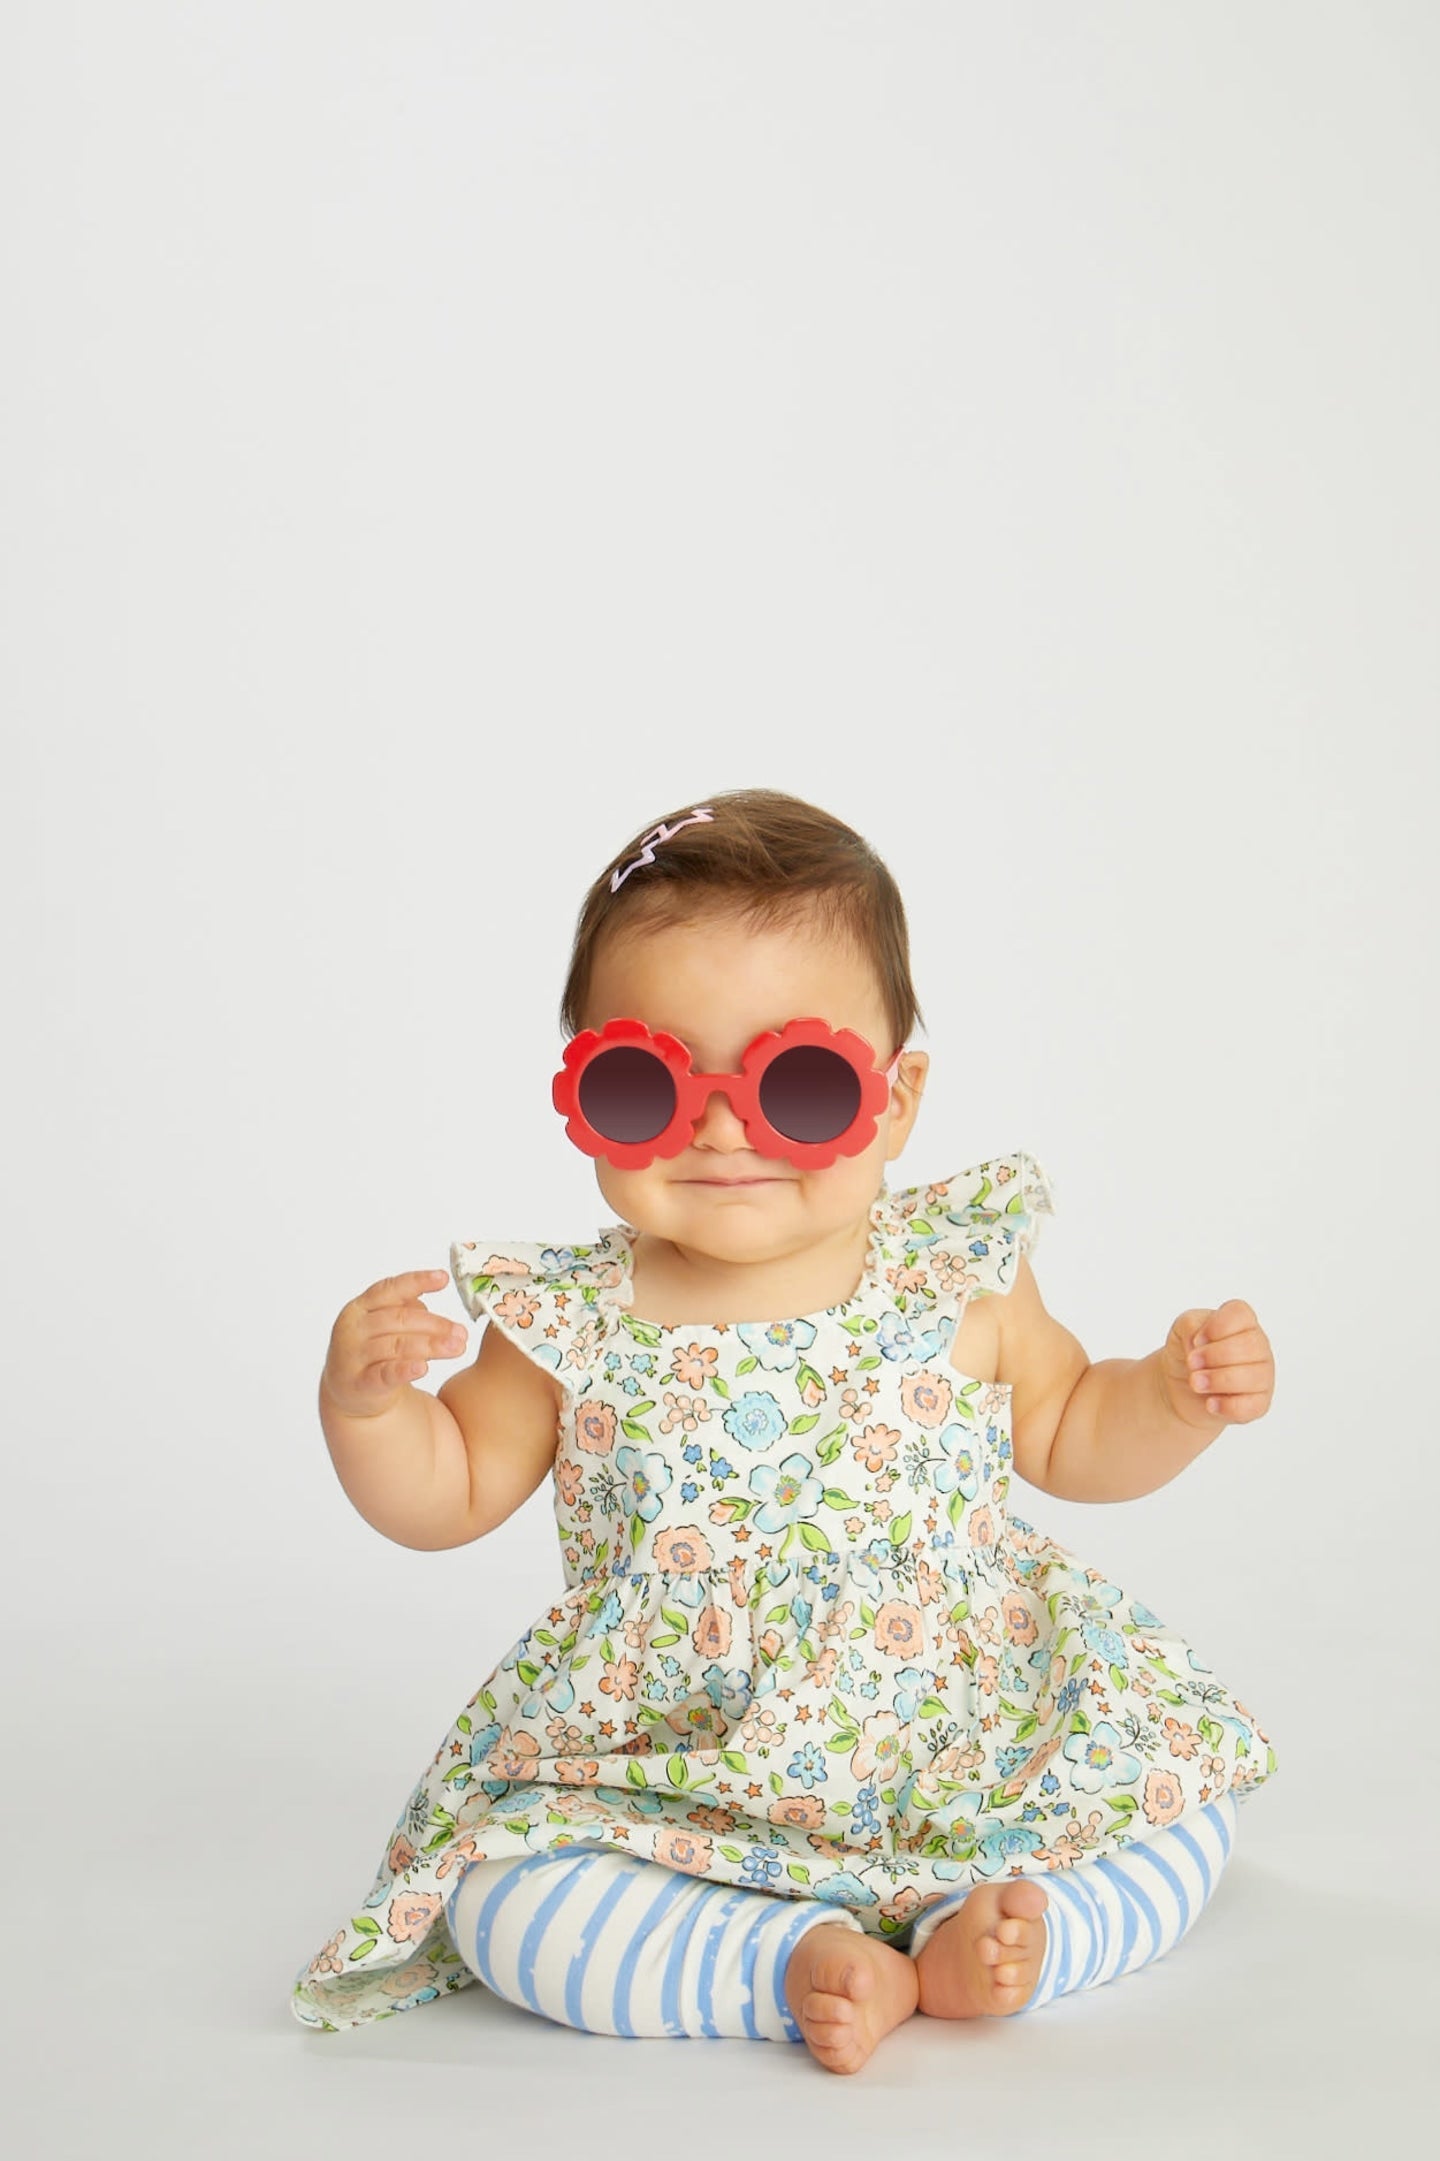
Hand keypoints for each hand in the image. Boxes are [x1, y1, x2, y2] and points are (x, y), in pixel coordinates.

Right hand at [321, 1269, 467, 1417]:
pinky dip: (404, 1370)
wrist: (351, 1393)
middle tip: (462, 1332)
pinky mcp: (360, 1383)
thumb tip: (428, 1306)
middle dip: (435, 1324)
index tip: (443, 1278)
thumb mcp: (385, 1325)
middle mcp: (353, 1328)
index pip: (390, 1289)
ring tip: (457, 1347)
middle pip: (399, 1319)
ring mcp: (354, 1356)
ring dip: (431, 1345)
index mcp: (360, 1307)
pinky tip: (423, 1368)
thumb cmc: (375, 1351)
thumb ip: (405, 1311)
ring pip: (397, 1346)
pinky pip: (385, 1374)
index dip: (417, 1281)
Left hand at [1159, 1299, 1274, 1428]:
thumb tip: (1200, 1344)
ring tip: (1195, 1383)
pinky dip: (1227, 1405)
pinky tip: (1210, 1403)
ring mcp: (1262, 1375)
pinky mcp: (1259, 1403)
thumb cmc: (1188, 1352)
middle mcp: (1258, 1346)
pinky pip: (1252, 1405)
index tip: (1196, 1340)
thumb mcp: (1181, 1329)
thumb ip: (1190, 1325)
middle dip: (1214, 1356)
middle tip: (1191, 1364)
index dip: (1216, 1326)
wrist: (1181, 1387)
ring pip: (1252, 1377)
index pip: (1240, 1313)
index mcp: (1242, 1322)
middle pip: (1249, 1345)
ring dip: (1217, 1380)